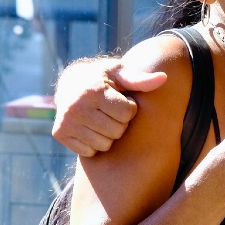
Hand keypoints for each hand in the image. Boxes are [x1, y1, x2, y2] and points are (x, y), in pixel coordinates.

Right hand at [52, 58, 167, 155]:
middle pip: (117, 131)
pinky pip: (90, 152)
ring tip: (102, 119)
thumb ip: (140, 79)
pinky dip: (94, 143)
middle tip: (111, 111)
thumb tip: (164, 78)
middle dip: (120, 122)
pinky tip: (90, 128)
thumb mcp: (120, 73)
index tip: (121, 100)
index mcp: (94, 91)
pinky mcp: (60, 134)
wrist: (69, 83)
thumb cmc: (102, 77)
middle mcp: (76, 107)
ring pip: (104, 144)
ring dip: (108, 135)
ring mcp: (66, 122)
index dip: (129, 108)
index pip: (127, 113)